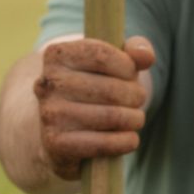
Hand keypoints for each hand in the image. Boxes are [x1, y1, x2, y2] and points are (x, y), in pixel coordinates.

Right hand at [32, 35, 155, 181]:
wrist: (60, 131)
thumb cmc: (93, 88)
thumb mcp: (111, 62)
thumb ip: (134, 50)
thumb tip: (145, 56)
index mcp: (57, 55)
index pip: (101, 54)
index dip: (127, 66)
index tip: (131, 74)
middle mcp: (47, 83)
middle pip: (110, 89)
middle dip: (135, 96)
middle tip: (138, 100)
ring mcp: (50, 114)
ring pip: (111, 116)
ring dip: (134, 119)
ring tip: (135, 119)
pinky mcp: (56, 143)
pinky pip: (103, 143)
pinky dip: (125, 142)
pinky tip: (130, 138)